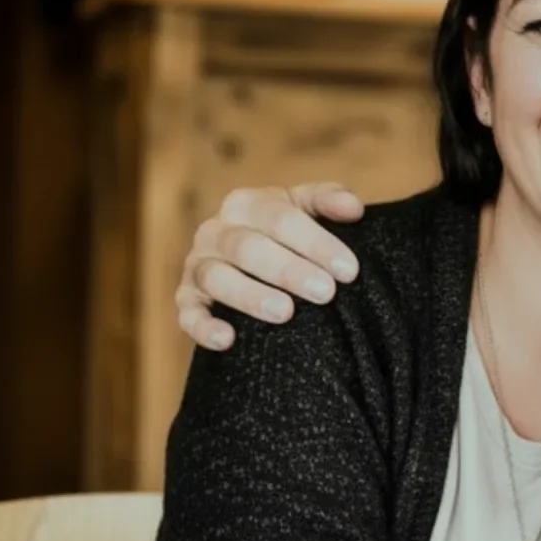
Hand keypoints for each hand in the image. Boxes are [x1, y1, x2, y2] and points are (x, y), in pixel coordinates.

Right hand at [177, 183, 363, 350]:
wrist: (254, 258)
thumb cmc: (288, 232)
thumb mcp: (307, 208)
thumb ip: (329, 200)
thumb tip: (353, 208)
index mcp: (246, 204)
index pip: (281, 219)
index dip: (317, 243)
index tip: (349, 271)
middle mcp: (216, 231)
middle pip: (248, 247)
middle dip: (289, 270)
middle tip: (326, 292)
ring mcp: (198, 265)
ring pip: (217, 278)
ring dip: (250, 296)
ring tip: (286, 313)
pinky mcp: (187, 299)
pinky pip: (188, 313)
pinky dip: (203, 327)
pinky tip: (228, 340)